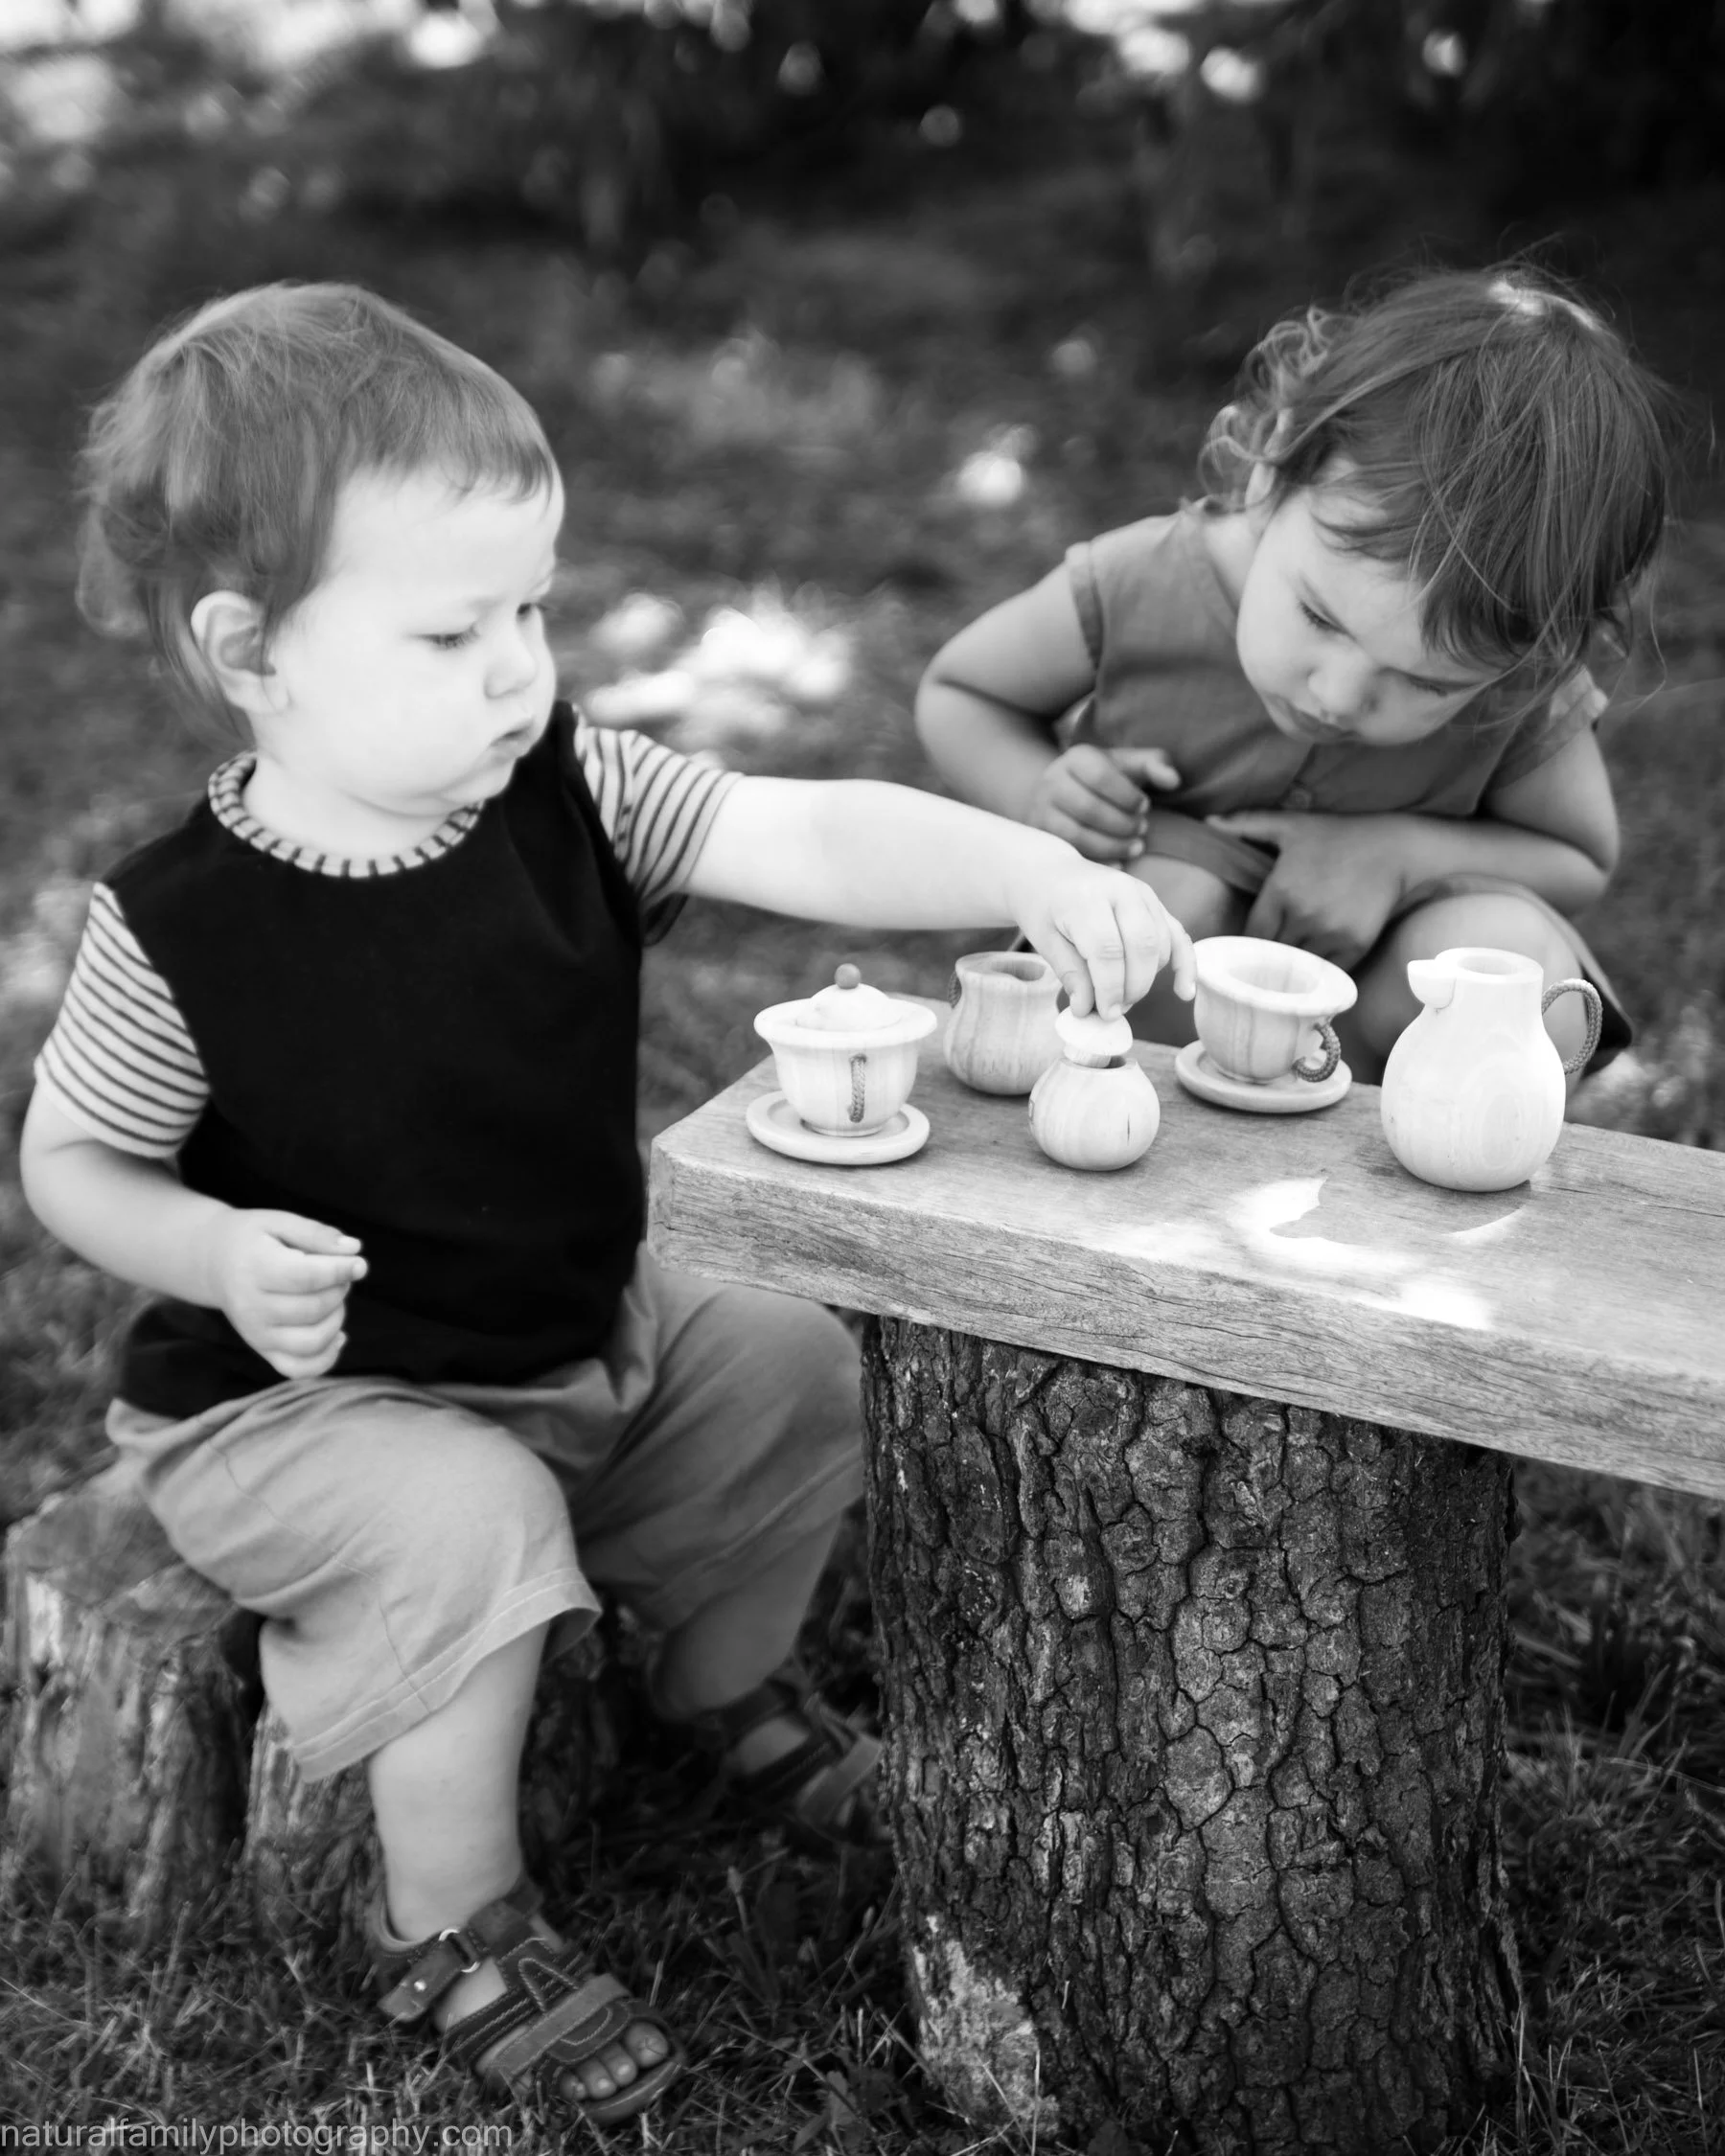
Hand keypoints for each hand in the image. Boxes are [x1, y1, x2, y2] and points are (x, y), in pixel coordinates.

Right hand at [203, 1210, 366, 1379]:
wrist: (214, 1262)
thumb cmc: (253, 1239)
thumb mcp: (280, 1222)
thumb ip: (316, 1234)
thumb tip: (354, 1249)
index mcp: (255, 1269)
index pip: (307, 1277)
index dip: (341, 1271)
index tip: (359, 1263)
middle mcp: (251, 1307)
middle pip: (313, 1308)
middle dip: (339, 1290)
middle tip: (339, 1274)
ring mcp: (256, 1334)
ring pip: (311, 1342)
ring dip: (336, 1320)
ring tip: (333, 1298)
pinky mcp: (263, 1350)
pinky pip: (299, 1369)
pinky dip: (326, 1358)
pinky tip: (337, 1335)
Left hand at [1013, 857, 1196, 1019]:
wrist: (1052, 875)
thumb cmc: (1044, 908)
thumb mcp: (1044, 940)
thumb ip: (1069, 972)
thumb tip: (1087, 1009)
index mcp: (1087, 898)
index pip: (1107, 949)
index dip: (1109, 988)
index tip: (1104, 1013)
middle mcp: (1121, 890)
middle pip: (1142, 947)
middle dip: (1132, 987)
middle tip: (1114, 1010)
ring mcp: (1143, 894)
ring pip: (1161, 945)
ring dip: (1147, 979)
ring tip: (1123, 997)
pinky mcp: (1156, 903)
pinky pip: (1179, 936)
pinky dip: (1185, 965)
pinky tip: (1184, 993)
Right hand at [1025, 745, 1180, 861]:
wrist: (1063, 792)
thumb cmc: (1107, 778)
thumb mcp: (1130, 764)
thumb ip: (1156, 765)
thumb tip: (1173, 780)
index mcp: (1077, 757)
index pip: (1101, 777)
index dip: (1128, 796)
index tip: (1145, 806)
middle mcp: (1052, 781)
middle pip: (1088, 808)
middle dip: (1122, 824)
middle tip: (1143, 829)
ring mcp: (1042, 810)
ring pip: (1076, 834)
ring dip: (1112, 845)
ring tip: (1136, 847)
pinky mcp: (1042, 836)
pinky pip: (1068, 853)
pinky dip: (1097, 862)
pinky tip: (1119, 864)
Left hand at [1206, 811, 1407, 968]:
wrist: (1395, 849)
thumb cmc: (1338, 836)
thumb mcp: (1290, 825)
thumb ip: (1246, 824)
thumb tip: (1207, 823)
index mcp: (1280, 892)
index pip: (1251, 937)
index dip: (1246, 949)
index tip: (1246, 954)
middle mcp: (1302, 916)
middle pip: (1271, 957)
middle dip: (1265, 963)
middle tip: (1260, 971)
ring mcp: (1330, 932)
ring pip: (1297, 969)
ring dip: (1290, 972)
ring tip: (1283, 977)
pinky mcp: (1355, 944)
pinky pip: (1327, 972)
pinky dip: (1318, 976)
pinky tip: (1312, 975)